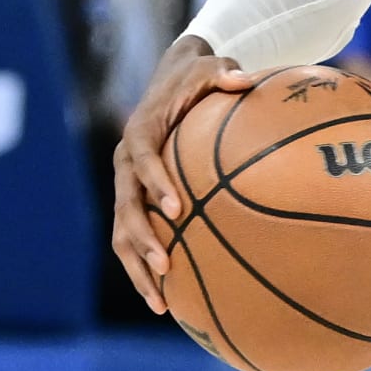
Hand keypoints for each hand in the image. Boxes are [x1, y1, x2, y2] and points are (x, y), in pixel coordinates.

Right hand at [110, 37, 253, 313]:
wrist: (172, 79)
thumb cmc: (197, 76)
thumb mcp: (210, 67)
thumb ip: (225, 72)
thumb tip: (247, 78)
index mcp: (140, 134)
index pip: (143, 162)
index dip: (156, 185)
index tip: (176, 210)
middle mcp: (126, 163)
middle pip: (126, 208)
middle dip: (143, 240)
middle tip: (166, 266)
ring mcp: (127, 185)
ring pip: (123, 234)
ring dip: (138, 267)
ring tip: (160, 302)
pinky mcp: (134, 201)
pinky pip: (134, 239)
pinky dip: (145, 267)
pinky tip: (168, 298)